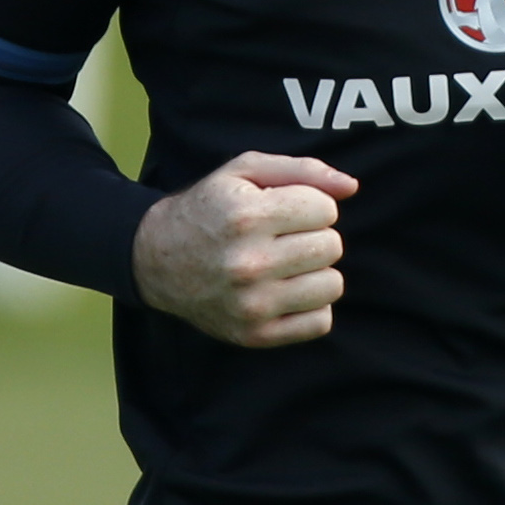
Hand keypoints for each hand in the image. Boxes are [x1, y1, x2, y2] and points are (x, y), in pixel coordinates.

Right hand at [132, 152, 358, 347]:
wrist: (155, 260)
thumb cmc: (210, 209)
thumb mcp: (245, 172)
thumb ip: (303, 170)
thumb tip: (350, 187)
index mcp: (247, 218)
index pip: (326, 209)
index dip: (311, 205)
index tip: (285, 210)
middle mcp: (248, 264)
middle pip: (332, 246)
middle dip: (315, 236)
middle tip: (284, 237)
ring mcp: (251, 304)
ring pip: (333, 284)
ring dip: (316, 271)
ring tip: (286, 264)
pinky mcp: (254, 335)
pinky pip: (320, 321)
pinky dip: (311, 305)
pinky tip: (286, 290)